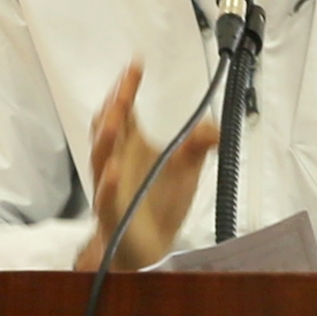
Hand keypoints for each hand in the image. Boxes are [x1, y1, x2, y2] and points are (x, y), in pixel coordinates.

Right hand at [73, 60, 218, 270]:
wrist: (149, 249)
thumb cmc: (160, 205)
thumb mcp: (187, 171)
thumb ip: (197, 146)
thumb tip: (215, 126)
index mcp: (130, 148)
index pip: (124, 112)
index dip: (126, 89)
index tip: (135, 65)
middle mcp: (115, 163)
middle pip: (107, 130)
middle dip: (114, 108)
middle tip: (124, 87)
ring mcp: (111, 189)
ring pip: (101, 160)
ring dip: (106, 139)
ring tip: (116, 117)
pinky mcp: (113, 215)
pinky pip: (106, 198)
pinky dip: (110, 184)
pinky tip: (117, 170)